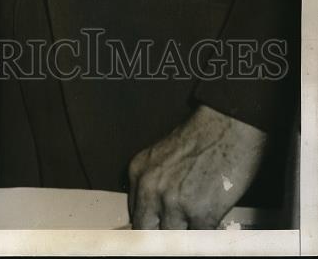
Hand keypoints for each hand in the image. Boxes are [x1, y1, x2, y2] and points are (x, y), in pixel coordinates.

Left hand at [127, 105, 266, 228]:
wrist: (229, 124)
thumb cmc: (201, 137)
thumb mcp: (163, 158)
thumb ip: (155, 185)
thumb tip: (157, 215)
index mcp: (138, 172)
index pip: (135, 215)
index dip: (150, 226)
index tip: (157, 233)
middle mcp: (151, 188)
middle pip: (147, 231)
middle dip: (161, 237)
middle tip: (174, 237)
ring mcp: (175, 203)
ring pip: (173, 239)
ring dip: (186, 236)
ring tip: (195, 225)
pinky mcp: (201, 214)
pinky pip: (199, 240)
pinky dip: (206, 237)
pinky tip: (211, 227)